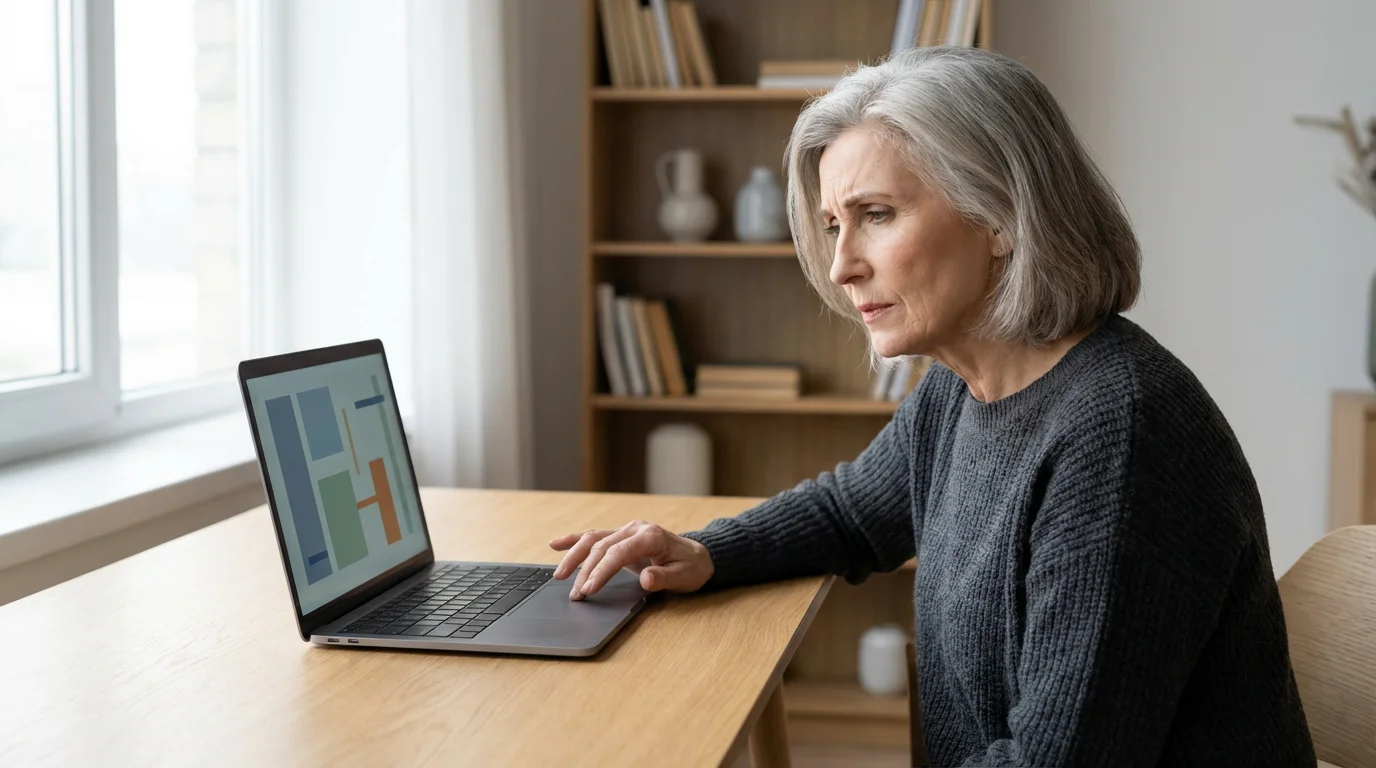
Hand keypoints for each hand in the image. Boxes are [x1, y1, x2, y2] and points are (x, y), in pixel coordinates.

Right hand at [548, 520, 713, 600]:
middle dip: (585, 571)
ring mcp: (626, 530)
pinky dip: (574, 540)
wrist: (698, 555)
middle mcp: (635, 529)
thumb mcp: (684, 576)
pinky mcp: (620, 536)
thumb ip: (664, 578)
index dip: (601, 571)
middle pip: (601, 546)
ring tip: (560, 576)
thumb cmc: (691, 567)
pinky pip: (594, 536)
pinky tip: (555, 545)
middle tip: (576, 594)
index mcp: (650, 536)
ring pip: (593, 539)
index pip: (617, 553)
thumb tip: (646, 579)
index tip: (589, 590)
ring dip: (574, 556)